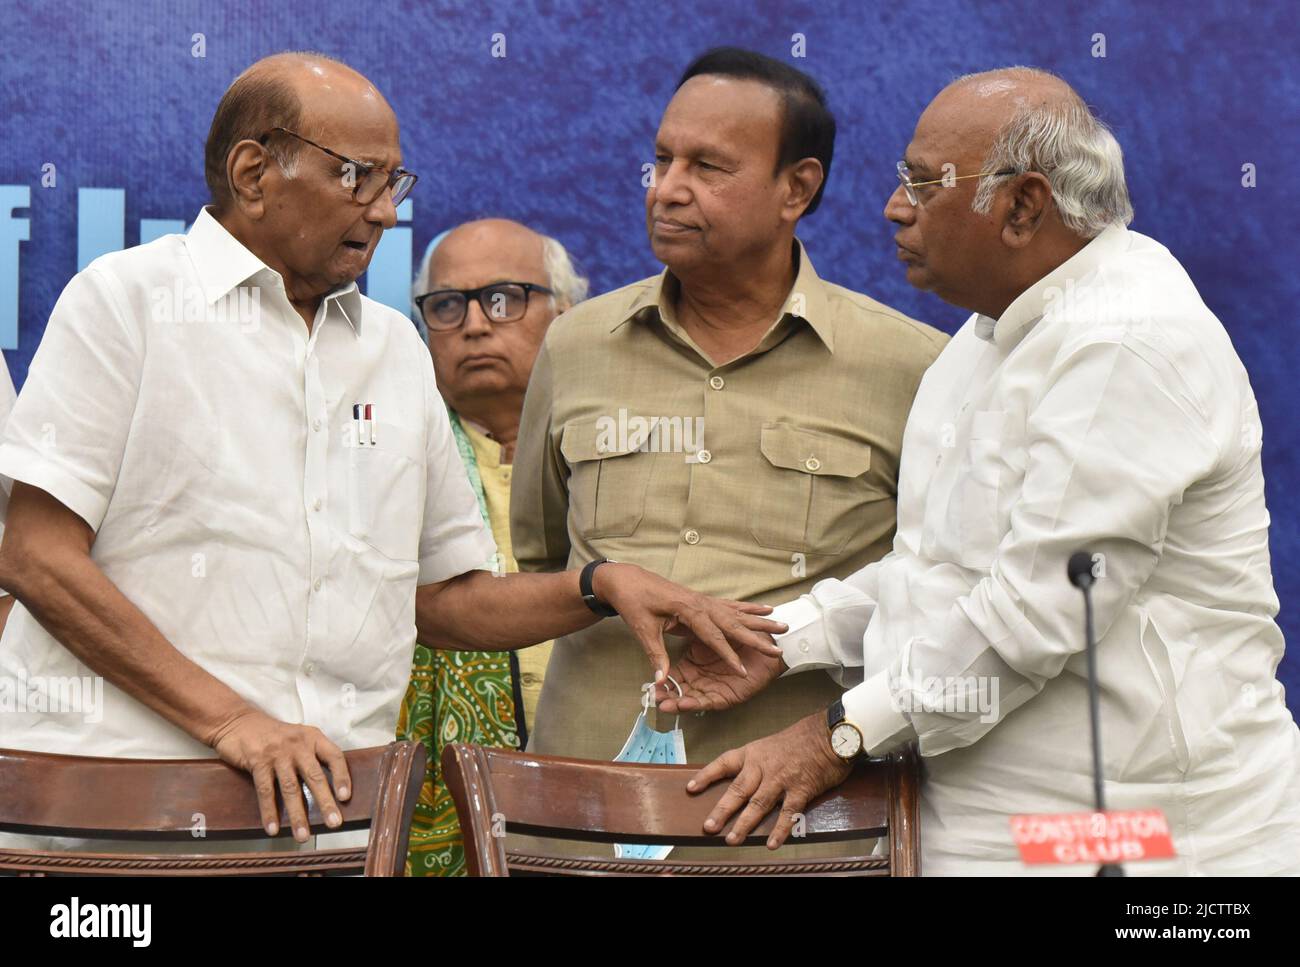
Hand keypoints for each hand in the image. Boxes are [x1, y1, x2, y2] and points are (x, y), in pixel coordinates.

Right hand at [210, 708, 351, 841]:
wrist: (237, 721)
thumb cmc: (271, 735)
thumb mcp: (297, 738)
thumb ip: (310, 756)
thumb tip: (327, 788)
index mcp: (312, 737)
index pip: (334, 757)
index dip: (342, 777)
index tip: (345, 797)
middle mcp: (298, 744)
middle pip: (315, 776)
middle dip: (325, 803)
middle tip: (334, 823)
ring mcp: (277, 753)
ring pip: (291, 788)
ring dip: (298, 815)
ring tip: (303, 836)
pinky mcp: (257, 761)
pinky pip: (266, 790)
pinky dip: (270, 812)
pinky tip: (273, 829)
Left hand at [592, 563, 786, 681]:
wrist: (627, 577)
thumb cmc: (634, 601)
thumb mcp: (642, 629)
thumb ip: (656, 655)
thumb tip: (661, 680)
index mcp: (688, 609)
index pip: (713, 636)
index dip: (728, 655)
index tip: (742, 671)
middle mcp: (701, 603)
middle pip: (734, 623)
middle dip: (757, 637)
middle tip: (777, 650)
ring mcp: (703, 599)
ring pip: (738, 613)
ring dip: (761, 620)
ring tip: (783, 625)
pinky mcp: (702, 599)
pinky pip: (731, 606)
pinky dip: (750, 608)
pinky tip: (766, 608)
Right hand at [653, 631, 786, 712]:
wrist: (768, 645)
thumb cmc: (737, 635)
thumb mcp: (707, 631)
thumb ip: (690, 636)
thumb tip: (669, 636)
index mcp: (693, 664)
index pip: (673, 677)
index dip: (661, 683)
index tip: (646, 686)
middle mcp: (701, 679)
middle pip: (680, 692)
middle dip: (666, 697)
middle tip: (652, 702)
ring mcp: (713, 689)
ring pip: (691, 700)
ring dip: (677, 704)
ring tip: (664, 707)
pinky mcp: (726, 697)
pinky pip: (709, 702)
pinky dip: (696, 704)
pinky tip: (684, 705)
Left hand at [685, 711, 851, 848]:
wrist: (829, 733)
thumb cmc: (800, 739)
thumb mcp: (770, 745)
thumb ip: (756, 763)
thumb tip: (741, 782)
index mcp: (753, 753)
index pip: (723, 763)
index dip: (706, 775)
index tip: (690, 788)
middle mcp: (763, 766)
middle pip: (738, 790)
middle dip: (721, 810)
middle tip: (708, 827)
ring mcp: (782, 779)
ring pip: (758, 804)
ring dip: (744, 824)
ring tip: (732, 840)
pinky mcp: (801, 789)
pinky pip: (788, 813)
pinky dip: (779, 829)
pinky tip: (771, 844)